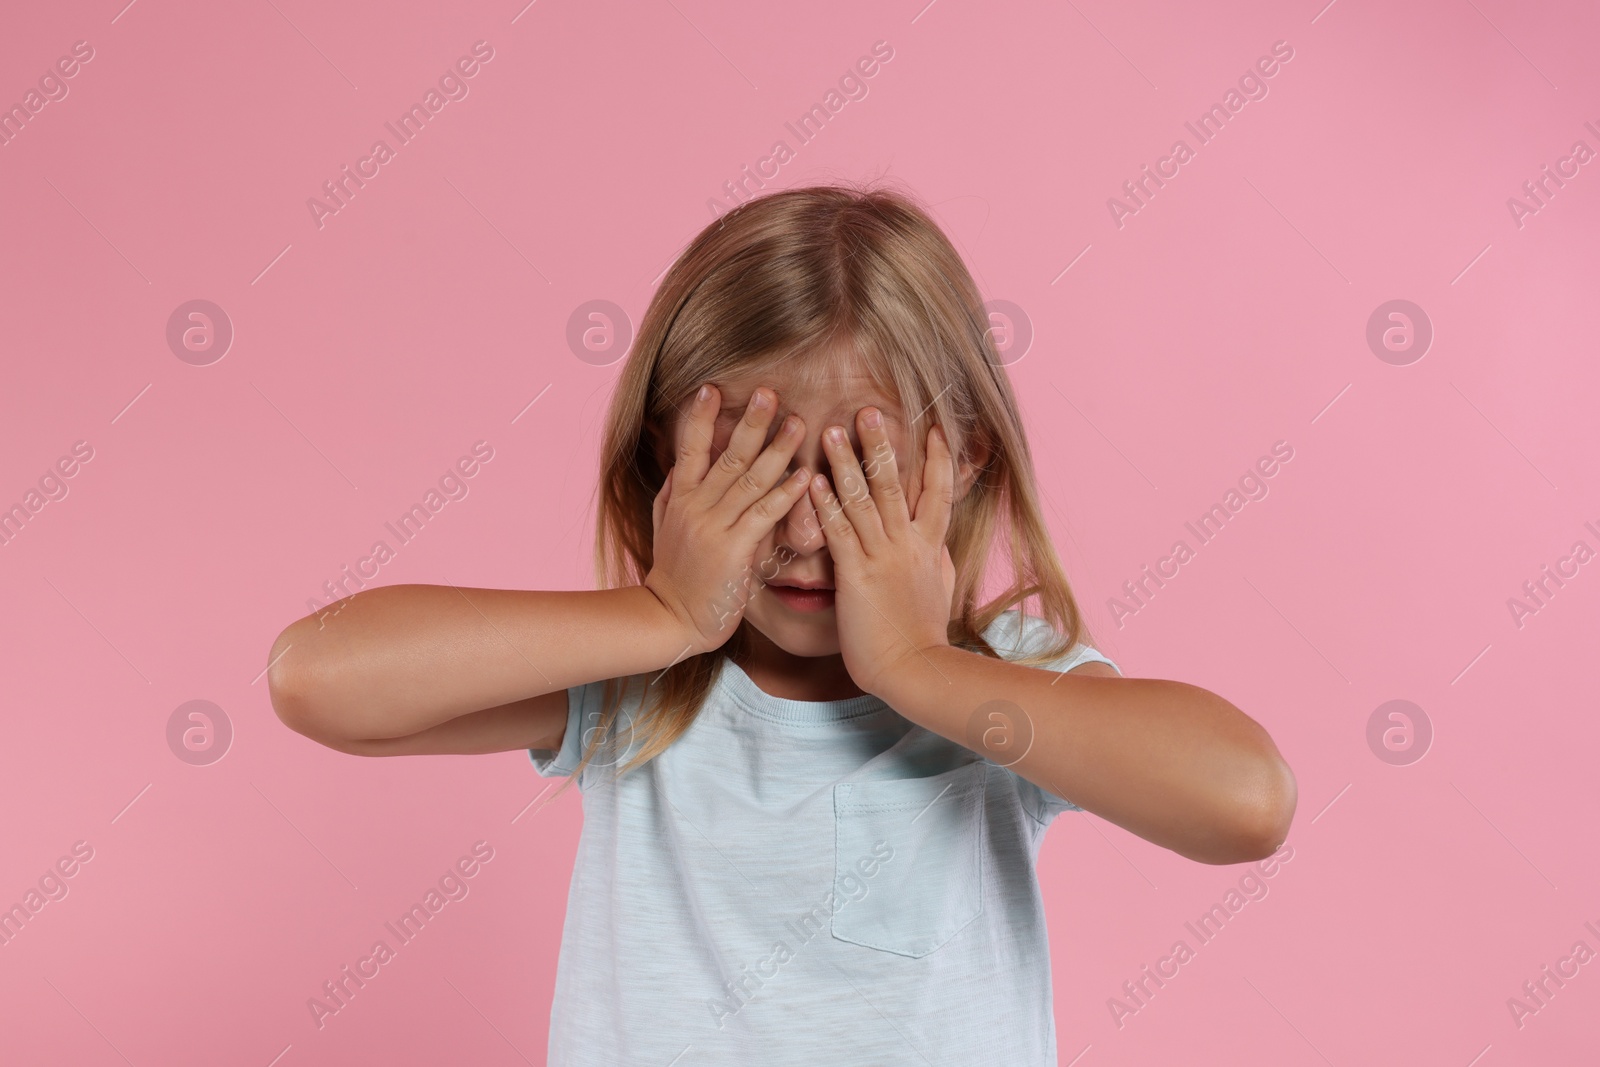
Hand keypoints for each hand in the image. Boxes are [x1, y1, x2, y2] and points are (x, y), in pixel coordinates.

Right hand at [643, 384, 810, 655]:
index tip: (711, 387)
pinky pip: (763, 515)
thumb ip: (670, 497)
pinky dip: (785, 494)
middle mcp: (697, 507)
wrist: (670, 620)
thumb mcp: (664, 530)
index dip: (700, 418)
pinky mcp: (734, 550)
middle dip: (749, 422)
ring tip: (799, 423)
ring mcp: (715, 527)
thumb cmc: (674, 578)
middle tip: (769, 392)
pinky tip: (806, 477)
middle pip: (727, 456)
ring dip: (777, 450)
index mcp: (681, 499)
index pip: (690, 448)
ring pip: (750, 480)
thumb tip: (676, 468)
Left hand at [809, 409, 956, 696]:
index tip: (934, 426)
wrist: (915, 669)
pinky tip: (811, 481)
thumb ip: (934, 560)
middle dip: (882, 445)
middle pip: (896, 483)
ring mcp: (882, 557)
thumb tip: (936, 543)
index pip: (938, 492)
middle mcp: (908, 544)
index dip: (936, 458)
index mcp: (929, 546)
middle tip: (868, 409)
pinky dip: (825, 504)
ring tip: (832, 430)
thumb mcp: (939, 589)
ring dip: (847, 463)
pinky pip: (839, 532)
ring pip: (864, 500)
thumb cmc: (923, 636)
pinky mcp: (857, 575)